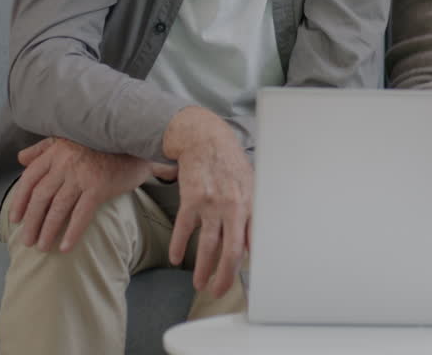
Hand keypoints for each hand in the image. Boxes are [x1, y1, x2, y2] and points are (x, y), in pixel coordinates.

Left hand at [11, 136, 151, 252]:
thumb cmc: (101, 144)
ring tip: (42, 247)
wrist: (135, 142)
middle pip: (41, 196)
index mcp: (56, 151)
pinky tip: (66, 247)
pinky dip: (72, 232)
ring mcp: (82, 175)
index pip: (30, 178)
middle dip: (31, 221)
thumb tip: (20, 159)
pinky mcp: (99, 187)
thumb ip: (43, 148)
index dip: (20, 200)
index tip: (15, 218)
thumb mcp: (69, 139)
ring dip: (47, 230)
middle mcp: (65, 162)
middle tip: (26, 240)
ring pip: (58, 208)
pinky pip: (81, 214)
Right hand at [163, 106, 253, 297]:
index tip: (247, 279)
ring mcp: (210, 205)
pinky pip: (184, 229)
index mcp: (250, 205)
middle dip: (225, 276)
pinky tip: (177, 259)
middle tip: (220, 291)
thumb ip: (253, 213)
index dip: (251, 263)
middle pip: (231, 251)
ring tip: (199, 284)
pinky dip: (179, 246)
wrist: (206, 140)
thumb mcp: (251, 185)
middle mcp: (232, 207)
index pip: (253, 242)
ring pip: (207, 245)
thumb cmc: (230, 163)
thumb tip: (254, 243)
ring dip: (203, 269)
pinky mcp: (190, 200)